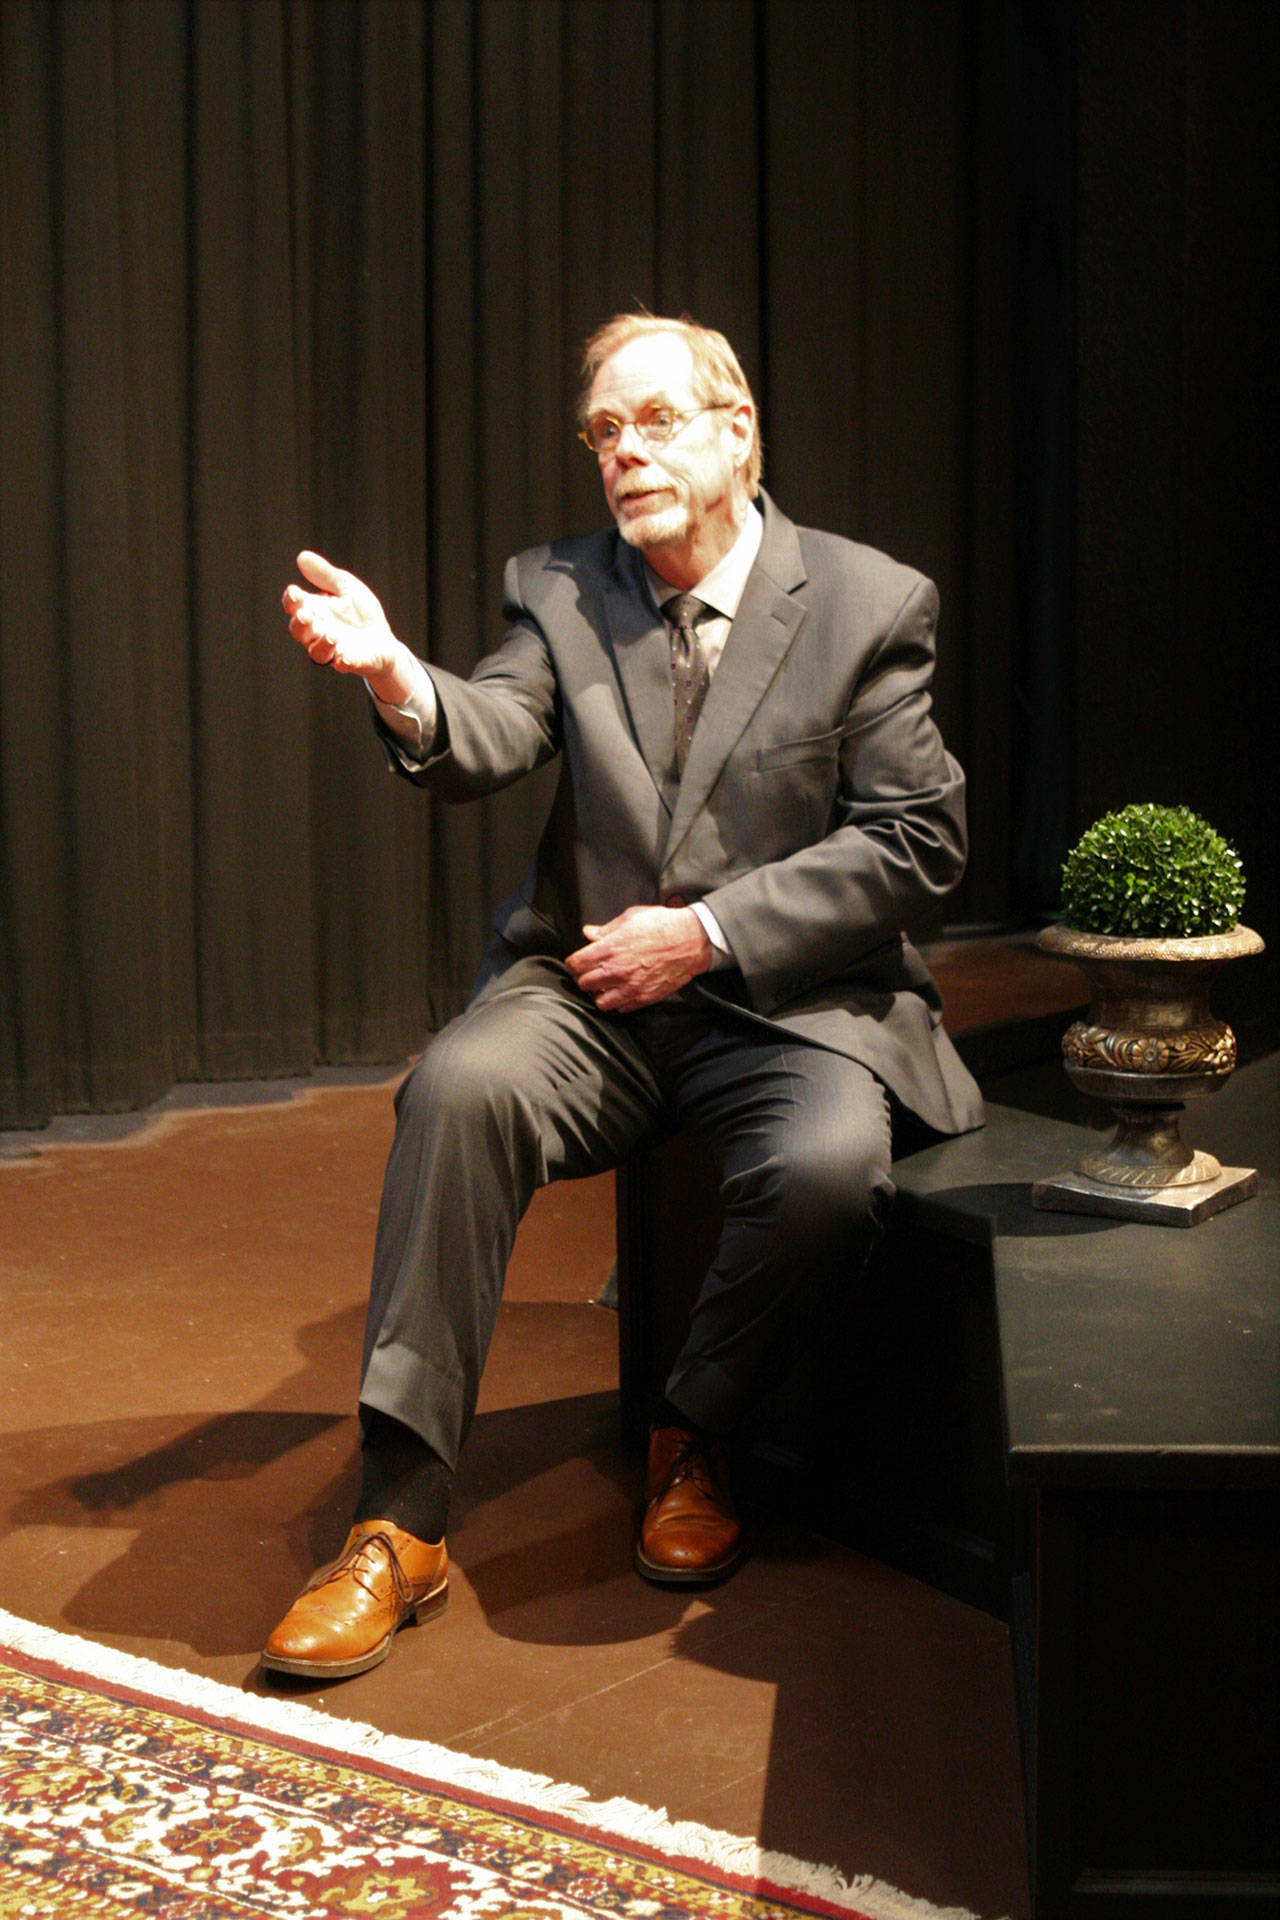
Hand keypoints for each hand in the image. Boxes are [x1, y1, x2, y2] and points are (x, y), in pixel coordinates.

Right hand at [283, 551, 413, 702]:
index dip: (291, 600)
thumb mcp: (345, 587)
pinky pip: (342, 665)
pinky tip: (345, 658)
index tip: (295, 593)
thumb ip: (325, 575)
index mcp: (315, 610)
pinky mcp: (351, 662)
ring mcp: (333, 649)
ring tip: (331, 635)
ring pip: (316, 652)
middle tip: (305, 616)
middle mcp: (318, 632)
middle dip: (300, 624)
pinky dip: (343, 662)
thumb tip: (302, 557)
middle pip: (299, 631)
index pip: (294, 606)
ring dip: (320, 644)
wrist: (383, 639)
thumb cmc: (360, 612)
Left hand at [566, 905, 712, 1011]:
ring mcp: (630, 987)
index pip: (575, 964)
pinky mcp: (643, 998)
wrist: (692, 941)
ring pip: (600, 1002)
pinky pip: (621, 1008)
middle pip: (583, 984)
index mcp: (609, 949)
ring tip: (604, 986)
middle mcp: (616, 971)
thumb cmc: (663, 925)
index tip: (577, 961)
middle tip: (589, 973)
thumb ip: (606, 929)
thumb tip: (589, 933)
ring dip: (599, 994)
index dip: (573, 962)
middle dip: (583, 978)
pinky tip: (621, 992)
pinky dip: (618, 1003)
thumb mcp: (631, 918)